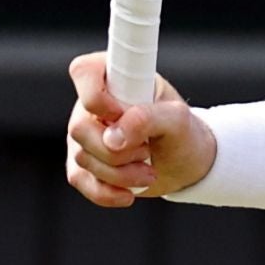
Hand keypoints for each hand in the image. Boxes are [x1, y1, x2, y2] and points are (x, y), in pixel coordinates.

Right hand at [65, 52, 217, 206]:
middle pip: (80, 127)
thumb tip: (114, 136)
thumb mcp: (177, 120)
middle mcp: (92, 103)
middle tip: (148, 150)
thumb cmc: (182, 132)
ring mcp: (84, 134)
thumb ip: (149, 117)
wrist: (183, 164)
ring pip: (82, 157)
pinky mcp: (82, 163)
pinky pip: (80, 180)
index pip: (84, 70)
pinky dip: (107, 191)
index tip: (123, 115)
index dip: (98, 97)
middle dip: (118, 149)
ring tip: (148, 170)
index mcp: (115, 76)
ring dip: (120, 172)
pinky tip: (129, 193)